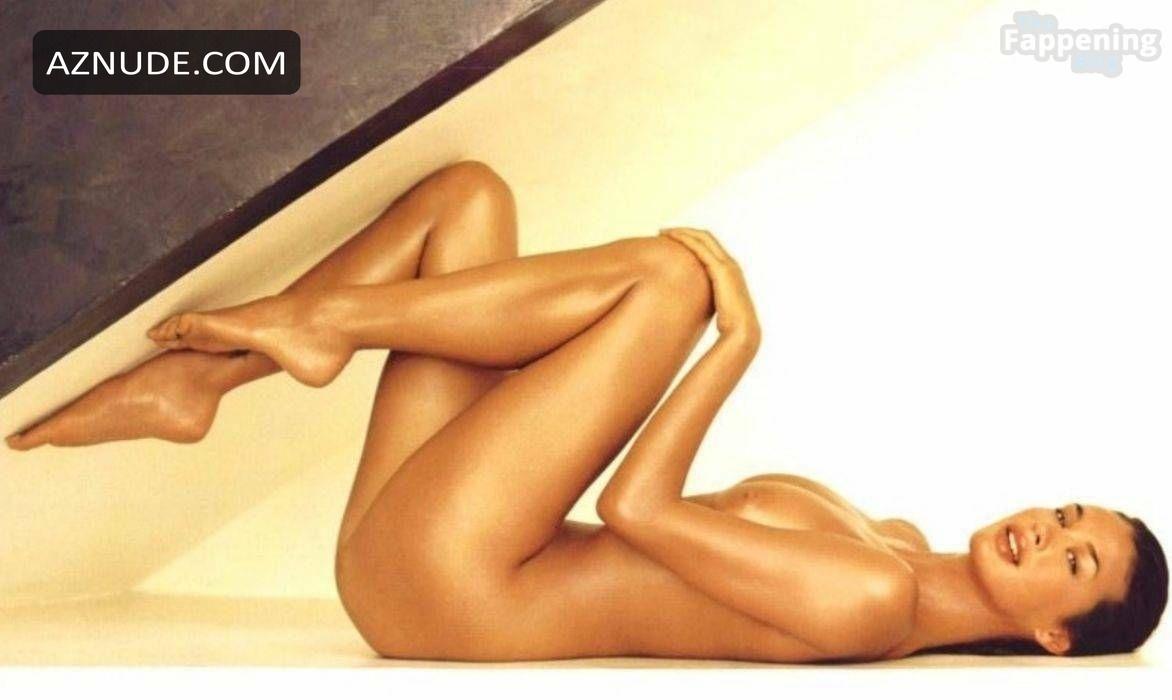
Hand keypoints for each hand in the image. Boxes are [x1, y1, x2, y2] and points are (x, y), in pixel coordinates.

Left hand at [659, 228, 760, 347]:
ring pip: (703, 238)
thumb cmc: (729, 327)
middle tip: (663, 232)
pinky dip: (686, 240)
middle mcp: (730, 264)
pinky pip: (701, 249)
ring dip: (682, 232)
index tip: (672, 240)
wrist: (741, 332)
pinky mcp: (721, 270)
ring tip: (663, 232)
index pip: (710, 246)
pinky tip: (671, 239)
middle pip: (706, 237)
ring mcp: (727, 265)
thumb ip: (705, 301)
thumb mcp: (715, 309)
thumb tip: (690, 306)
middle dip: (684, 231)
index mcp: (730, 271)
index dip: (691, 239)